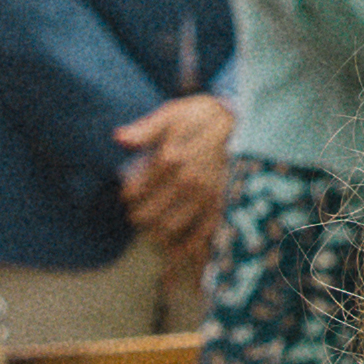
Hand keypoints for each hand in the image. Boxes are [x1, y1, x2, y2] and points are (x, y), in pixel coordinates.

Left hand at [117, 88, 234, 251]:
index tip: (129, 195)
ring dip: (157, 232)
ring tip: (156, 226)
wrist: (245, 122)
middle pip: (148, 215)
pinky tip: (177, 248)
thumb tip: (118, 139)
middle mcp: (187, 182)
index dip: (128, 196)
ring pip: (170, 229)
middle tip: (140, 212)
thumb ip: (145, 130)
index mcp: (170, 159)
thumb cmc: (204, 117)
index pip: (134, 191)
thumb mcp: (174, 114)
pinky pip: (200, 236)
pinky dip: (185, 247)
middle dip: (139, 216)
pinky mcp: (223, 207)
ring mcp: (206, 198)